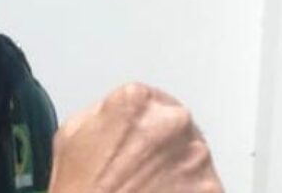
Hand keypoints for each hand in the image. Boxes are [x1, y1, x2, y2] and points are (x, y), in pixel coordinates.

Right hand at [48, 83, 222, 192]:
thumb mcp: (71, 131)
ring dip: (178, 166)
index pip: (149, 97)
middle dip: (162, 141)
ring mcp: (196, 156)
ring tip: (150, 184)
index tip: (133, 136)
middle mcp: (172, 121)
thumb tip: (118, 114)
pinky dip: (189, 192)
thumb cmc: (81, 186)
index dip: (139, 120)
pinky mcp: (211, 188)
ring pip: (193, 153)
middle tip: (139, 164)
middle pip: (175, 122)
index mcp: (136, 100)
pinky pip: (205, 185)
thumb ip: (103, 112)